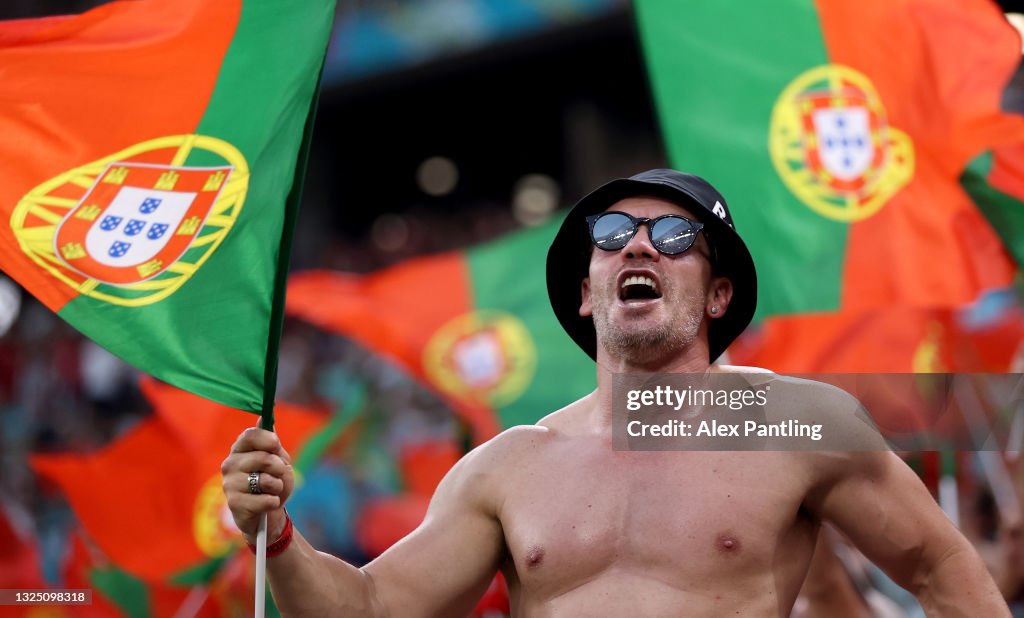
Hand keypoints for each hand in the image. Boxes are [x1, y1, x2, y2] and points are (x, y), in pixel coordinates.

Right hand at [221, 427, 294, 543]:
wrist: (269, 513)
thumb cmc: (273, 483)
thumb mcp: (278, 460)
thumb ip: (272, 442)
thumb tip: (263, 416)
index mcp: (240, 450)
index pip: (250, 434)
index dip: (268, 439)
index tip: (277, 446)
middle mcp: (230, 464)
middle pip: (262, 457)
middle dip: (279, 467)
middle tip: (279, 474)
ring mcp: (229, 484)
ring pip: (264, 480)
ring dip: (277, 486)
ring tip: (272, 490)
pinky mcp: (234, 503)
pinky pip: (265, 499)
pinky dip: (274, 501)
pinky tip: (269, 503)